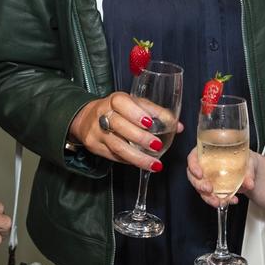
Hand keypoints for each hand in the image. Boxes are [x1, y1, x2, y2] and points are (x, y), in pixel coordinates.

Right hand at [69, 93, 183, 171]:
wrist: (86, 119)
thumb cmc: (117, 111)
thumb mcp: (134, 105)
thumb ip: (156, 113)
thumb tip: (178, 126)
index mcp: (114, 100)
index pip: (121, 103)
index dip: (135, 113)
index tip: (150, 123)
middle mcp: (102, 114)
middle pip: (119, 125)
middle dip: (140, 137)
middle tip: (157, 145)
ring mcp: (96, 131)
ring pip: (117, 146)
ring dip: (138, 157)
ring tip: (154, 163)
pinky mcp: (94, 146)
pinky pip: (114, 156)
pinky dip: (130, 161)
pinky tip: (143, 164)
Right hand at [186, 147, 257, 208]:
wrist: (249, 169)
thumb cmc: (244, 158)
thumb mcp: (248, 159)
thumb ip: (248, 171)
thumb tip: (249, 183)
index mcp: (207, 153)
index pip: (193, 157)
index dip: (193, 166)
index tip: (199, 174)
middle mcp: (205, 166)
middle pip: (193, 176)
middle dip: (199, 185)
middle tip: (209, 189)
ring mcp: (208, 179)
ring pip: (201, 190)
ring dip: (208, 197)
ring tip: (219, 202)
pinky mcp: (214, 189)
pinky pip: (212, 197)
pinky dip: (220, 201)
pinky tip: (230, 201)